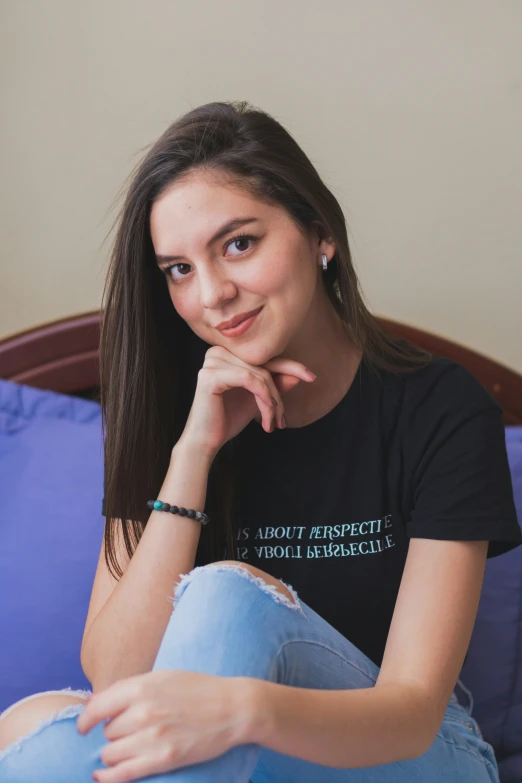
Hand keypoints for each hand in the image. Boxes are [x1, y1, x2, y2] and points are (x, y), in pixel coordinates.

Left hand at [76, 670, 248, 781]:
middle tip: (129, 733)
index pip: (97, 708)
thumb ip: (128, 688)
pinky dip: (108, 777)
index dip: (85, 721)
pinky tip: (102, 776)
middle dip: (113, 735)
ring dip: (115, 753)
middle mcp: (142, 711)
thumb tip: (94, 701)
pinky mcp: (163, 758)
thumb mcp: (161, 677)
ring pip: (111, 754)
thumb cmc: (197, 689)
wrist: (232, 707)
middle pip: (106, 733)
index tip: (84, 728)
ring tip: (129, 749)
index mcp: (140, 687)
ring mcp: (152, 736)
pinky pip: (123, 774)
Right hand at [180, 345, 316, 455]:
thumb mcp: (258, 400)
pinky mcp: (211, 375)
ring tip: (272, 424)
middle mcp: (218, 351)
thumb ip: (275, 385)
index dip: (291, 367)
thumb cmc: (228, 419)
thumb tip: (298, 374)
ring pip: (260, 375)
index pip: (266, 358)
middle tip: (282, 420)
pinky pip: (250, 380)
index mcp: (228, 354)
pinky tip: (266, 415)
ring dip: (272, 403)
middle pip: (264, 367)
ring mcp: (212, 361)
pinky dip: (263, 397)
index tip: (313, 378)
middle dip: (278, 395)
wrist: (205, 442)